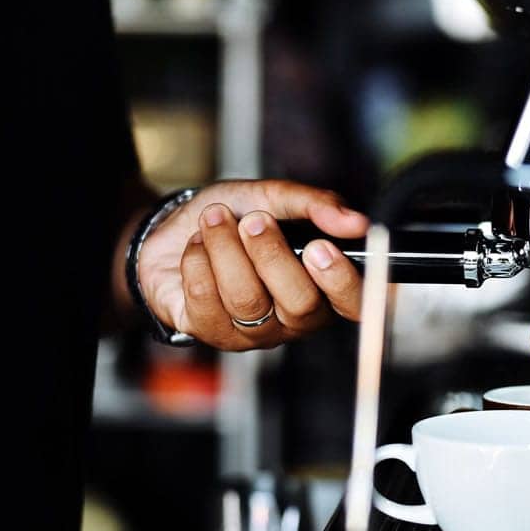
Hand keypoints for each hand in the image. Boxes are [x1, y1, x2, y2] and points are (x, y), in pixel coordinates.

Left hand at [137, 179, 367, 350]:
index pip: (355, 305)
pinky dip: (197, 259)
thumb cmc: (233, 217)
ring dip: (225, 248)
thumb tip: (355, 221)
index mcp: (323, 287)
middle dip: (271, 254)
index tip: (319, 246)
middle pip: (301, 304)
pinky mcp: (212, 333)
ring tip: (214, 220)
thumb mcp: (274, 197)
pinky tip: (197, 246)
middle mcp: (295, 318)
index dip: (341, 281)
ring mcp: (255, 332)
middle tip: (253, 220)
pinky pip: (206, 298)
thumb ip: (315, 205)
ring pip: (247, 299)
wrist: (174, 228)